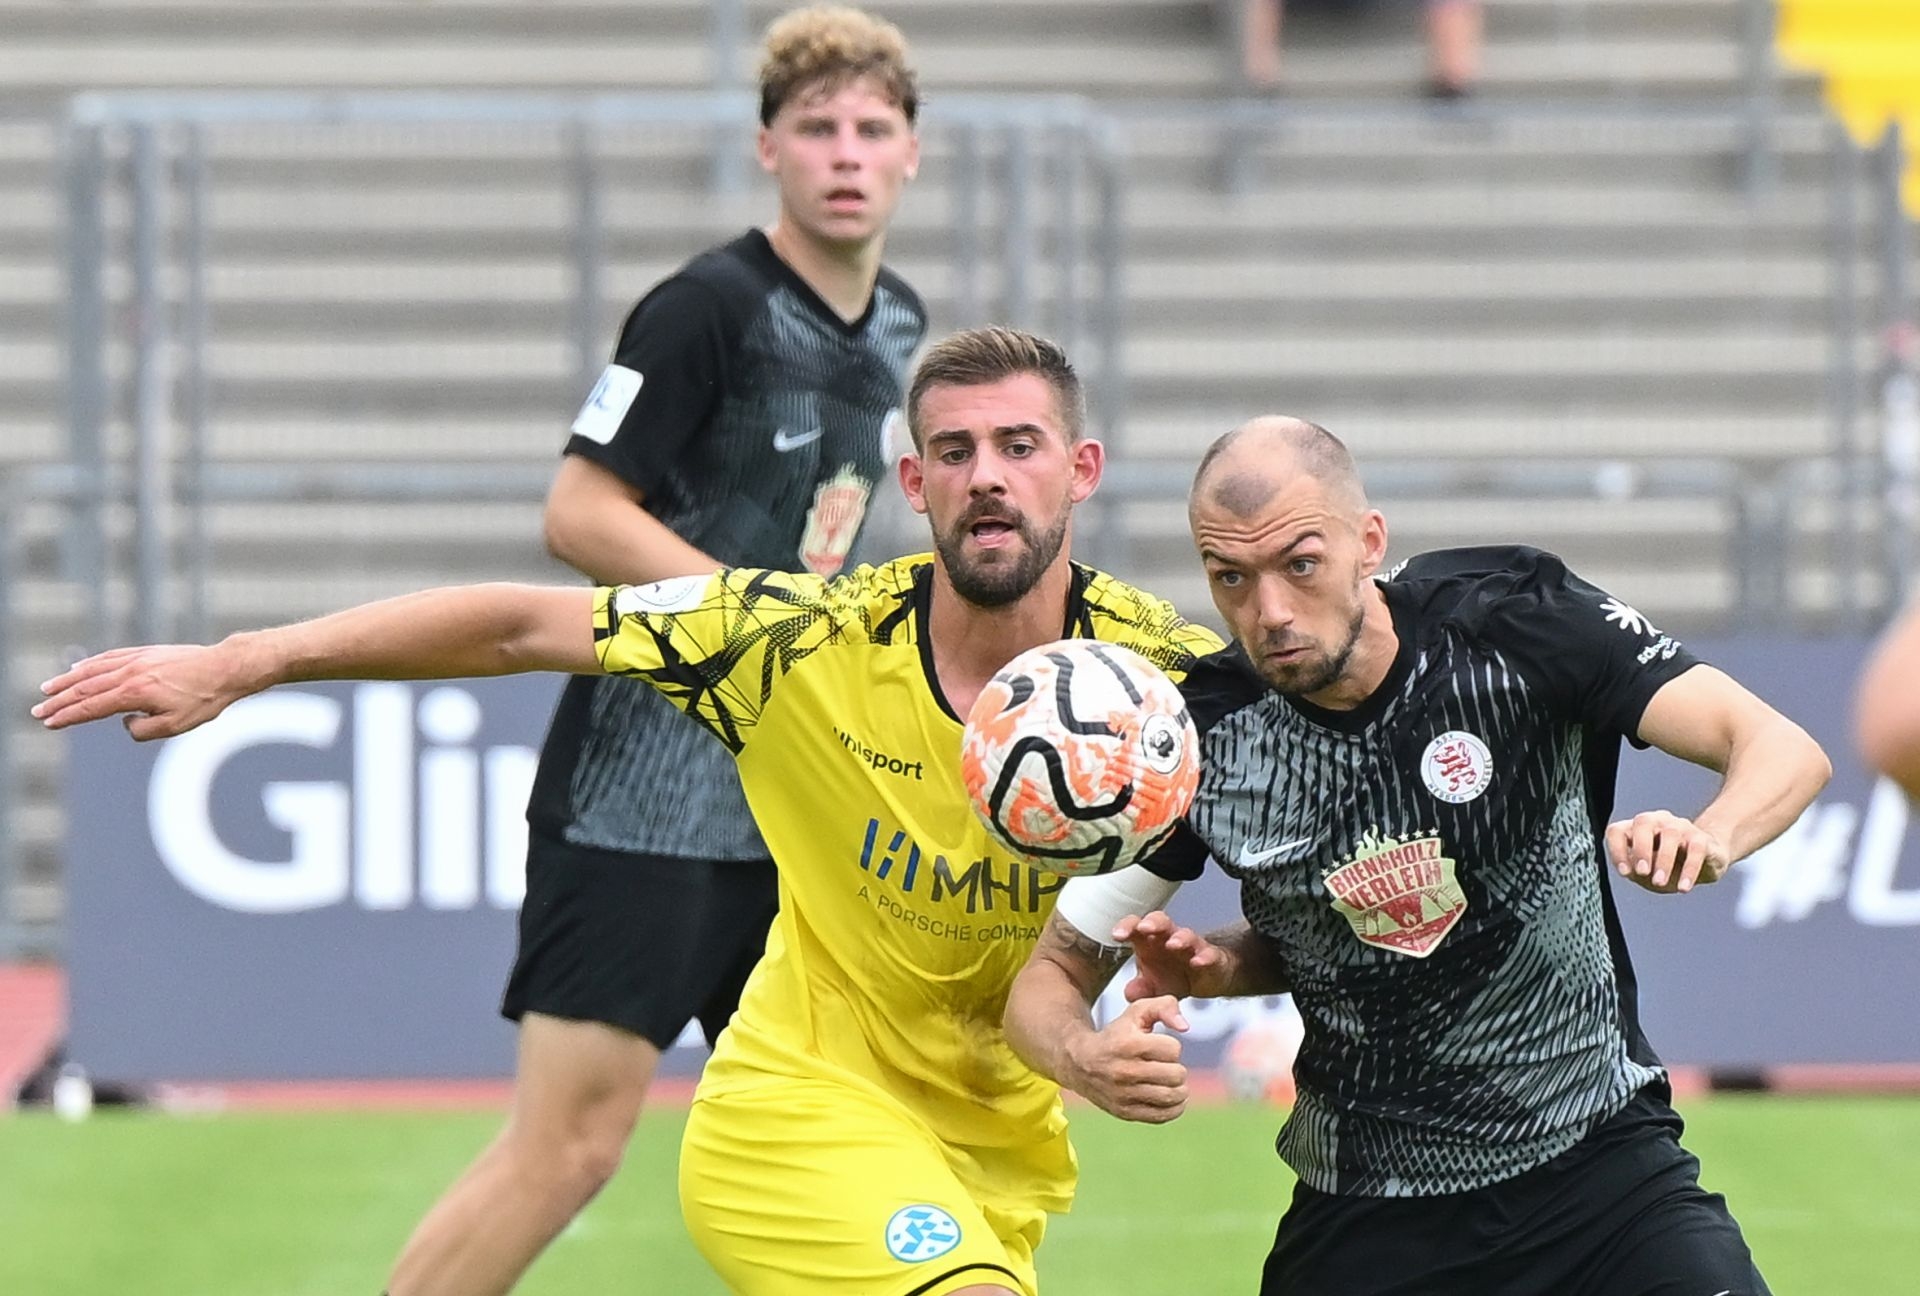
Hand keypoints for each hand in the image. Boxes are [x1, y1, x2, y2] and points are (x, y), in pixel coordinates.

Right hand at [33, 642, 252, 739]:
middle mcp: (131, 673)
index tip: (49, 722)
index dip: (68, 716)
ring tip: (48, 688)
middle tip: (38, 711)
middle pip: (86, 688)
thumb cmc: (204, 699)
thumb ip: (143, 730)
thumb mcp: (175, 726)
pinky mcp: (146, 652)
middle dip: (59, 701)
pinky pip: (110, 657)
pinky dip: (91, 664)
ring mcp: (137, 659)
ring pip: (93, 670)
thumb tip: (125, 723)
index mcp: (135, 693)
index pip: (92, 707)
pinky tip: (79, 668)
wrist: (226, 668)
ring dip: (68, 680)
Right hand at [1062, 995, 1189, 1123]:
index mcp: (1128, 1044)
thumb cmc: (1116, 1035)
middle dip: (1176, 1067)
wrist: (1080, 1063)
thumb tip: (1185, 1026)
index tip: (1158, 1047)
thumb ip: (1164, 1007)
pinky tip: (1169, 1097)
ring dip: (1178, 1088)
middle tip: (1165, 1065)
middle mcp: (1125, 1071)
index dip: (1170, 1046)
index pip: (1173, 1049)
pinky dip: (1174, 1107)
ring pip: (1173, 1096)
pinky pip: (1164, 1115)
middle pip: (1176, 1074)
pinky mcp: (1125, 1112)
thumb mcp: (1136, 1012)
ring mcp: (1125, 1095)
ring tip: (1170, 1081)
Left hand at [1114, 910, 1225, 1000]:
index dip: (1126, 927)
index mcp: (1149, 942)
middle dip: (1152, 922)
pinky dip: (1204, 957)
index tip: (1117, 935)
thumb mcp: (1153, 987)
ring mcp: (1191, 946)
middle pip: (1160, 921)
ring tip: (1173, 944)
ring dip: (1179, 937)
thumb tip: (1130, 992)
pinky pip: (1210, 953)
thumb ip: (1140, 990)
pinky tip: (1198, 962)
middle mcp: (1169, 939)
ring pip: (1186, 934)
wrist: (1205, 979)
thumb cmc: (1173, 974)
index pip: (1135, 927)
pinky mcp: (1212, 957)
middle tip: (1144, 927)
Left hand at [1606, 810, 1729, 893]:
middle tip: (1642, 873)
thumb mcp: (1647, 874)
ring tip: (1659, 882)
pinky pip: (1696, 849)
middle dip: (1641, 849)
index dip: (1617, 850)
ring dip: (1663, 860)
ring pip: (1670, 834)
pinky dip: (1689, 870)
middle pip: (1643, 823)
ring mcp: (1680, 826)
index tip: (1624, 873)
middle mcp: (1657, 822)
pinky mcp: (1702, 838)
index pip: (1618, 831)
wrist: (1707, 861)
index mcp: (1637, 830)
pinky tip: (1683, 888)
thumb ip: (1635, 872)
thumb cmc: (1668, 867)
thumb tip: (1630, 871)